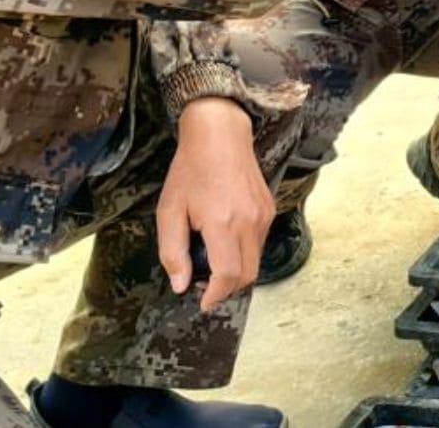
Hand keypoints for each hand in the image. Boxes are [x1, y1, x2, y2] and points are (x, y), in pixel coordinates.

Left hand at [156, 98, 273, 311]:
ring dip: (236, 271)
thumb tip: (181, 285)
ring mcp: (263, 215)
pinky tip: (224, 241)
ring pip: (256, 260)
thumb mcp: (169, 211)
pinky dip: (244, 253)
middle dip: (227, 288)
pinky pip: (259, 243)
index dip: (216, 295)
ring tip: (212, 262)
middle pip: (247, 274)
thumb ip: (173, 251)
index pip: (228, 275)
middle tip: (204, 286)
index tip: (202, 302)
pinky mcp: (269, 209)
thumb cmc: (190, 171)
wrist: (220, 136)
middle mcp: (249, 222)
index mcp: (223, 223)